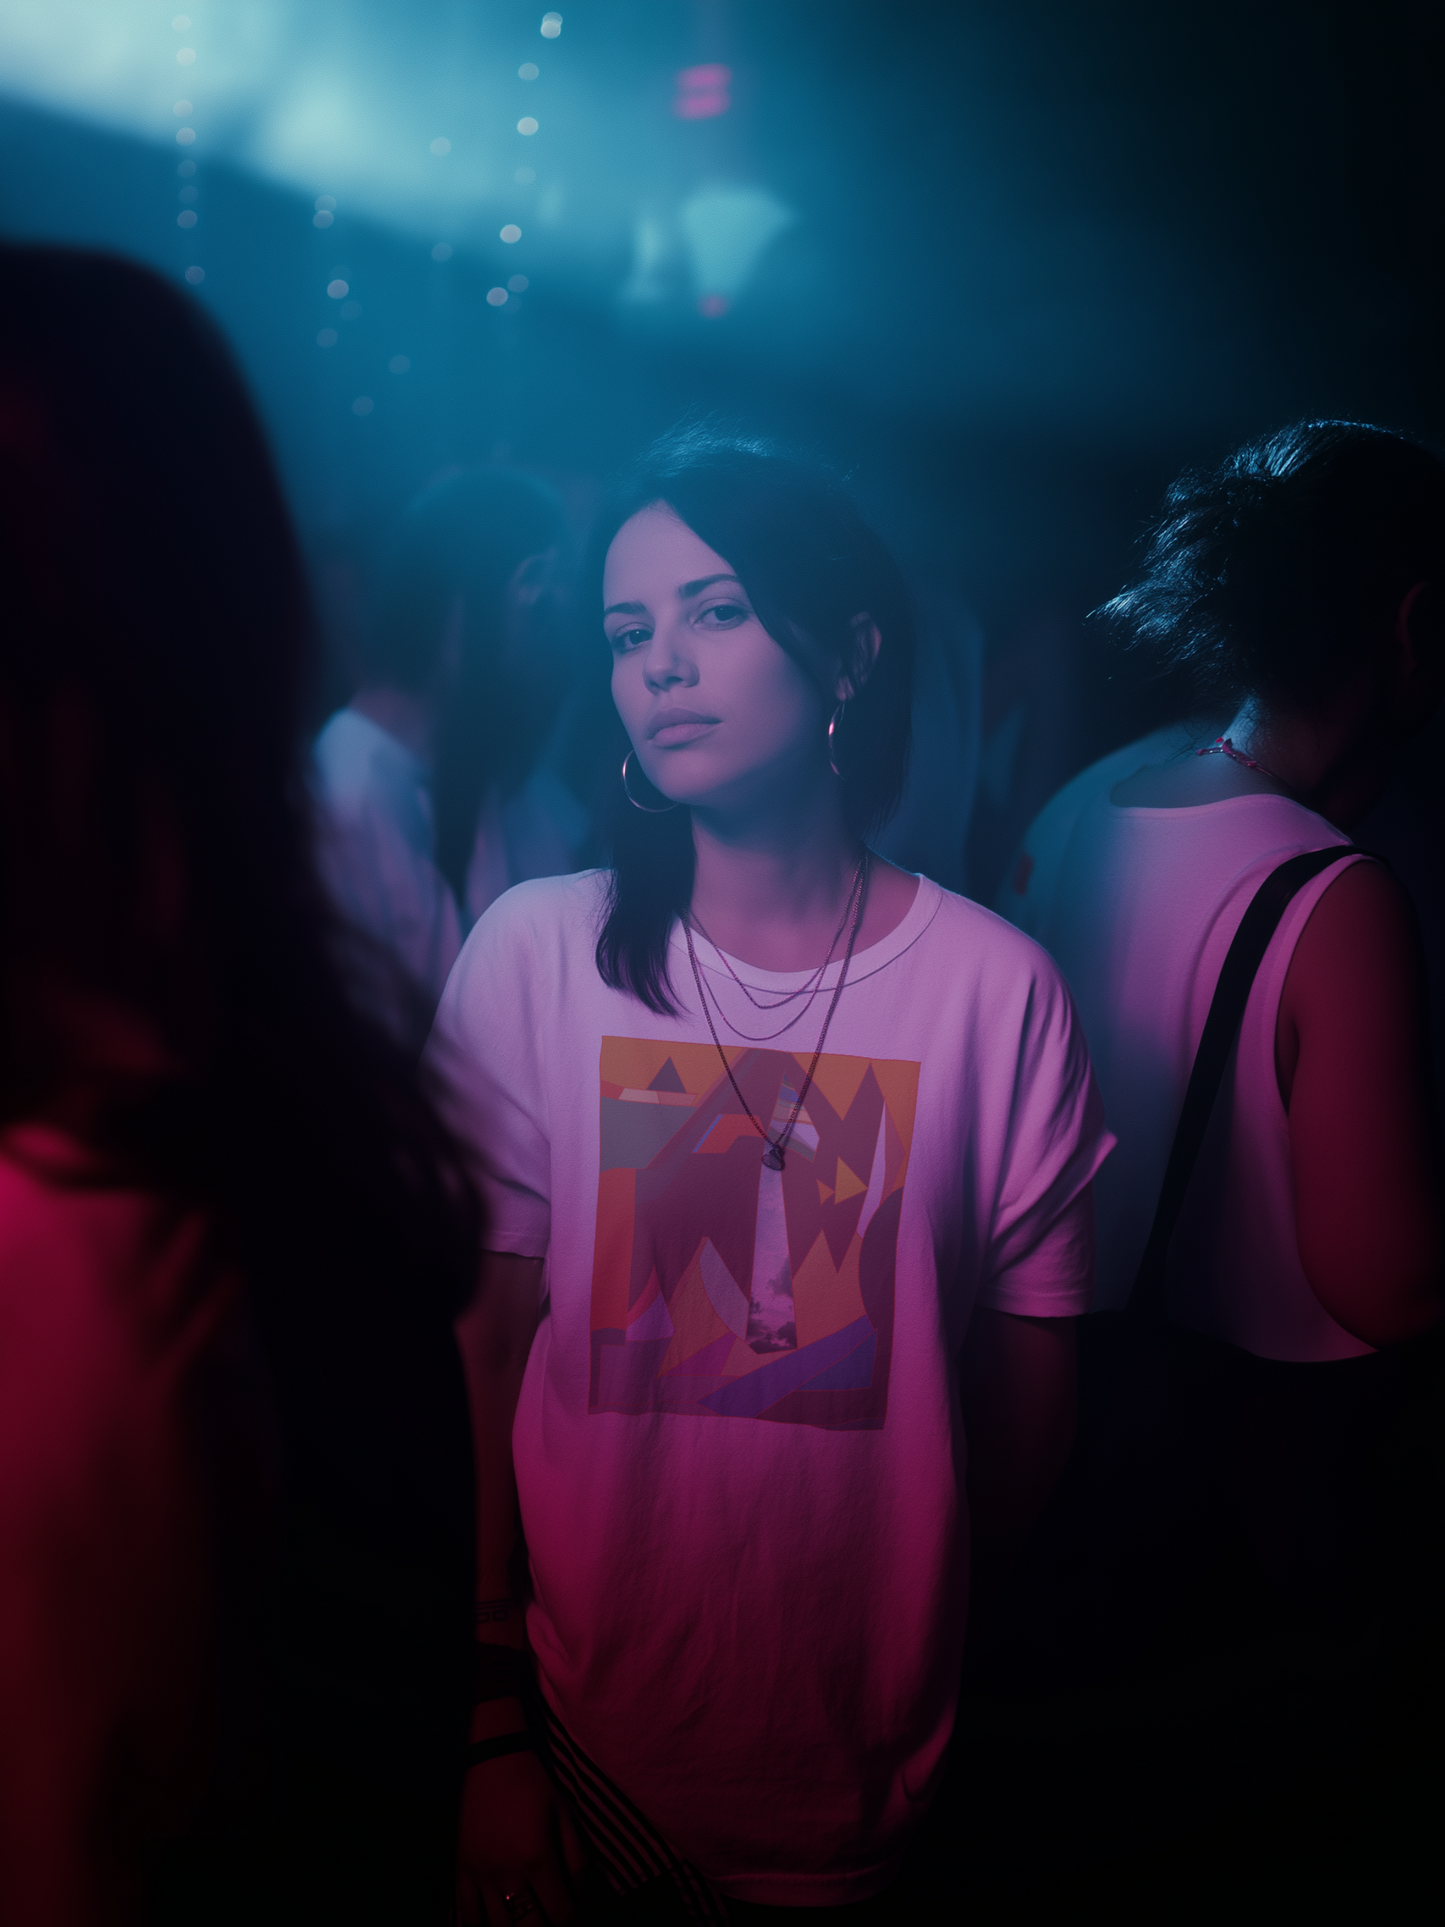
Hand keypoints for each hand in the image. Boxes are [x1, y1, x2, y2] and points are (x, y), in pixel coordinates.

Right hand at [456, 1746, 589, 1926]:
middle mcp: (508, 1873)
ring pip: (498, 1926)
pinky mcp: (462, 1869)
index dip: (573, 1925)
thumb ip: (576, 1860)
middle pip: (529, 1926)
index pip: (560, 1911)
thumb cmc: (534, 1785)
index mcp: (538, 1858)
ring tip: (528, 1926)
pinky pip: (466, 1912)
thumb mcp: (564, 1816)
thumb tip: (582, 1900)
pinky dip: (478, 1926)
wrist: (494, 1760)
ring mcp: (481, 1874)